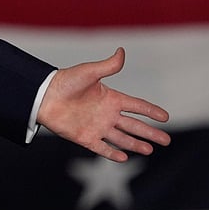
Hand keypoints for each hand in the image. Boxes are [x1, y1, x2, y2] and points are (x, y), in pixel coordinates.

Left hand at [37, 48, 170, 161]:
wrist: (42, 96)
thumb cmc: (63, 81)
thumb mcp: (88, 72)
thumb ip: (108, 66)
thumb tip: (122, 51)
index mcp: (110, 98)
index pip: (137, 106)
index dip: (151, 111)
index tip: (166, 116)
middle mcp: (106, 114)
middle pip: (134, 125)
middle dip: (150, 133)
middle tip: (166, 140)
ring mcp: (96, 126)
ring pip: (121, 138)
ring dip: (135, 144)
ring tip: (150, 150)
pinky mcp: (84, 137)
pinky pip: (101, 148)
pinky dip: (112, 154)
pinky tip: (124, 158)